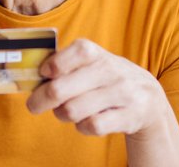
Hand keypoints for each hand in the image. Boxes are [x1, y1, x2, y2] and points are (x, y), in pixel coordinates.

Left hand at [25, 39, 172, 137]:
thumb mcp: (91, 64)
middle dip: (40, 100)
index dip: (52, 65)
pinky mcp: (128, 116)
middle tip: (34, 105)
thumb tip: (30, 76)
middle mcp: (110, 70)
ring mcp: (121, 93)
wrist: (148, 98)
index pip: (74, 53)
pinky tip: (86, 121)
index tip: (43, 74)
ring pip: (72, 111)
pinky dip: (82, 127)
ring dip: (62, 115)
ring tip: (65, 112)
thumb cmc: (105, 79)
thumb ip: (63, 66)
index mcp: (96, 53)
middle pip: (60, 89)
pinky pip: (91, 126)